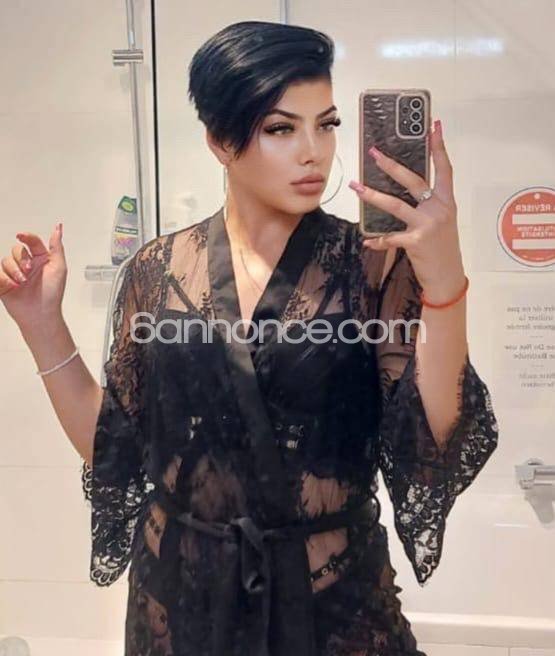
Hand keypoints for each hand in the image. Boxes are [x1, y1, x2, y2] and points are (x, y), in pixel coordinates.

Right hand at [0, 223, 67, 329]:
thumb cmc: (53, 294)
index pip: (32, 241)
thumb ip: (57, 246)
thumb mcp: (59, 267)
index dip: (26, 236)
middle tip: (28, 271)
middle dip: (21, 259)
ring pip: (6, 261)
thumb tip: (58, 228)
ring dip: (14, 271)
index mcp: (41, 259)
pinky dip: (4, 279)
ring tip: (21, 283)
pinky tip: (12, 286)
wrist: (40, 314)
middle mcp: (28, 264)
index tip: (21, 236)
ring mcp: (15, 274)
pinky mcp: (4, 283)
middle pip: (17, 250)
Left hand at [349, 119, 466, 299]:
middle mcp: (438, 209)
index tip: (434, 126)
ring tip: (355, 187)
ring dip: (372, 195)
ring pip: (395, 205)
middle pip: (412, 181)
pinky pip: (390, 237)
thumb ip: (427, 205)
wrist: (448, 276)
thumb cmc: (442, 247)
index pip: (444, 168)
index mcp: (446, 201)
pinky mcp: (416, 241)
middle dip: (391, 166)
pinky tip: (368, 241)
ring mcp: (427, 224)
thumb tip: (403, 191)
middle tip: (373, 153)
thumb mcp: (441, 221)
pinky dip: (378, 240)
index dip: (439, 146)